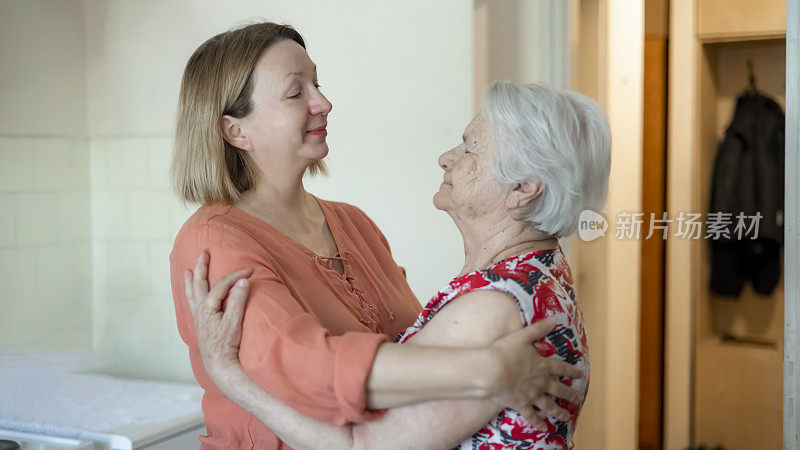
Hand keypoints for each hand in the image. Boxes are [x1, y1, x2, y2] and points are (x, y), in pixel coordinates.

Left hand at [184, 250, 252, 385]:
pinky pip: (193, 304)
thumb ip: (238, 300)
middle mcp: (200, 310)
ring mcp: (199, 318)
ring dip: (191, 281)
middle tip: (203, 253)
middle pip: (200, 283)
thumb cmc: (227, 344)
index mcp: (208, 307)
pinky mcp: (201, 325)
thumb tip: (243, 281)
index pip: (223, 285)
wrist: (219, 365)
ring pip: (192, 294)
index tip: (250, 271)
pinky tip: (192, 295)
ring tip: (187, 271)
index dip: (236, 276)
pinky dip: (191, 295)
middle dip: (202, 267)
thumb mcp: (235, 321)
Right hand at [488, 317, 584, 428]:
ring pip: (549, 405)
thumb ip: (538, 329)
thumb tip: (554, 319)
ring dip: (559, 411)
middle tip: (579, 399)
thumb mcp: (522, 336)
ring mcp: (532, 395)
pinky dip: (538, 423)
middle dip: (570, 394)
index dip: (571, 371)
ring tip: (567, 417)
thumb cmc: (505, 351)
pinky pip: (532, 416)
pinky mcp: (521, 405)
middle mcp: (541, 382)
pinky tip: (544, 428)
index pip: (561, 368)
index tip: (580, 374)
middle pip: (559, 389)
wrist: (492, 371)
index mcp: (542, 365)